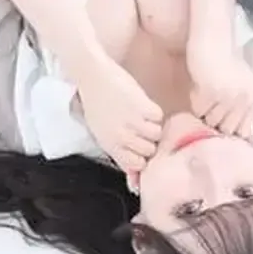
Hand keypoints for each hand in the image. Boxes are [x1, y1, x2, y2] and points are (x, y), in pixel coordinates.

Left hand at [76, 56, 162, 173]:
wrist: (93, 76)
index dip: (140, 157)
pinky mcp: (144, 106)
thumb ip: (119, 154)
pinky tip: (143, 106)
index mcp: (110, 145)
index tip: (139, 148)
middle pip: (149, 151)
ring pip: (157, 135)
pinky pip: (159, 117)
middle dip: (148, 141)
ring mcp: (134, 122)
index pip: (136, 165)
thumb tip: (136, 177)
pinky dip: (154, 112)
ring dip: (153, 126)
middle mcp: (122, 137)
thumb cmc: (95, 104)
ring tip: (142, 116)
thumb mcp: (102, 133)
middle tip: (141, 129)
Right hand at [188, 44, 252, 143]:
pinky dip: (195, 101)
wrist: (213, 35)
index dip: (231, 134)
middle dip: (216, 123)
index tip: (220, 135)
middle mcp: (244, 98)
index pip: (244, 132)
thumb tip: (251, 143)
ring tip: (203, 95)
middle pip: (227, 129)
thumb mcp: (242, 85)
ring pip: (211, 120)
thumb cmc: (224, 59)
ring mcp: (228, 95)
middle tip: (208, 111)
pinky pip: (198, 109)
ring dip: (204, 112)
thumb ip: (244, 112)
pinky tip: (198, 87)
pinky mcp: (210, 90)